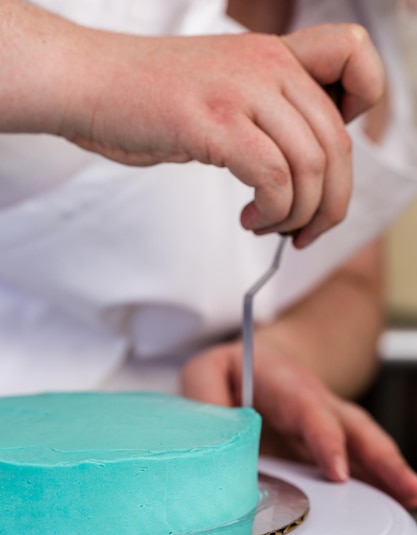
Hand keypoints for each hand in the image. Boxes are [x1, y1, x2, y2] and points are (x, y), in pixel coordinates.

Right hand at [57, 22, 383, 245]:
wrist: (87, 82)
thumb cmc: (148, 99)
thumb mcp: (223, 93)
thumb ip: (266, 116)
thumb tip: (300, 172)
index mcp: (274, 55)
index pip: (356, 60)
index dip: (362, 111)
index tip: (327, 161)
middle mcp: (268, 65)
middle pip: (337, 143)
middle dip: (331, 203)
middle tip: (305, 231)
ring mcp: (241, 91)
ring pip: (311, 166)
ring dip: (298, 214)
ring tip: (269, 227)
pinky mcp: (214, 122)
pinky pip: (273, 177)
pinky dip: (272, 211)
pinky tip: (251, 220)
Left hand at [180, 340, 416, 508]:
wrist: (251, 364)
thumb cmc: (229, 372)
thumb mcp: (205, 373)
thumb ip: (206, 398)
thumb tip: (215, 439)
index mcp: (284, 383)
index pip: (309, 409)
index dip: (325, 440)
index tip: (337, 473)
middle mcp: (315, 403)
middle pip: (354, 427)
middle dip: (382, 459)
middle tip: (408, 490)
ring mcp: (326, 425)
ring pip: (363, 446)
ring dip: (389, 475)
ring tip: (411, 501)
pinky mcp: (323, 446)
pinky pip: (355, 463)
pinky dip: (375, 484)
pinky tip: (393, 505)